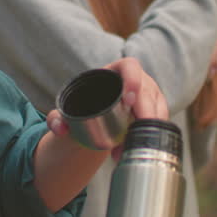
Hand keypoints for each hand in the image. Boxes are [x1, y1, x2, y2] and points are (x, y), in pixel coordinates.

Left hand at [44, 58, 166, 151]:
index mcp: (115, 71)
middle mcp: (137, 80)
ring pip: (157, 108)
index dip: (132, 80)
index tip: (128, 100)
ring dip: (146, 129)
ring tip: (126, 148)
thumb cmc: (84, 106)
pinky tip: (131, 150)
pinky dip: (148, 137)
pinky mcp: (155, 111)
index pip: (130, 66)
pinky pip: (159, 122)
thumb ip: (56, 118)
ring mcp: (149, 95)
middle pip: (147, 90)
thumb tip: (60, 128)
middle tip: (135, 132)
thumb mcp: (68, 110)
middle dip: (145, 111)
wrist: (96, 116)